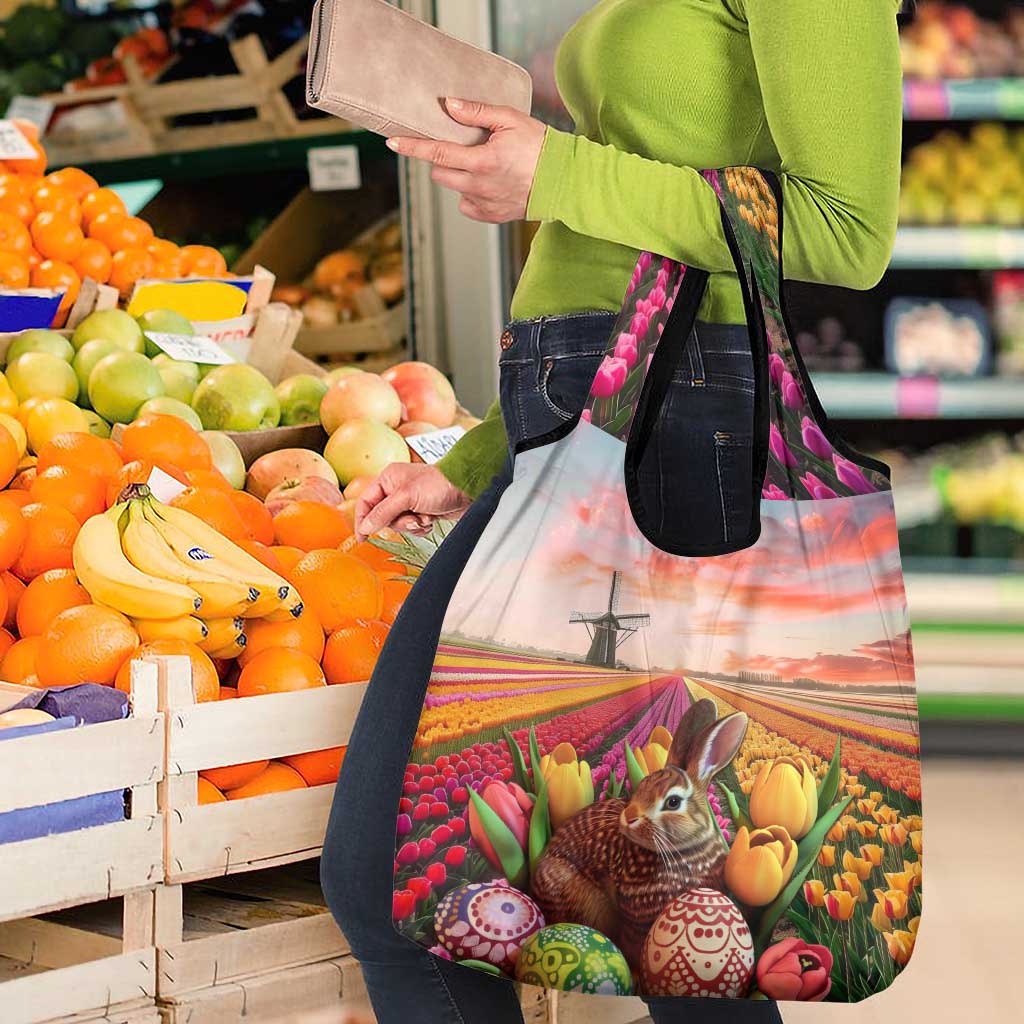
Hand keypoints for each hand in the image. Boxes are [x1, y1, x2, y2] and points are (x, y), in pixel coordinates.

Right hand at [354, 463, 471, 538]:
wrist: (467, 489)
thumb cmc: (438, 485)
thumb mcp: (406, 497)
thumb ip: (383, 512)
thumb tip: (365, 526)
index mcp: (388, 479)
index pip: (366, 502)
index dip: (362, 520)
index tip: (362, 538)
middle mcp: (396, 489)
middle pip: (382, 517)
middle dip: (398, 522)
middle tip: (412, 519)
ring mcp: (409, 501)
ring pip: (398, 524)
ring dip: (412, 525)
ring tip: (425, 517)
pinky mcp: (421, 511)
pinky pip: (412, 527)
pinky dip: (421, 527)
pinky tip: (431, 519)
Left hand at [385, 97, 546, 222]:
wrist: (564, 181)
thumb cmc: (540, 146)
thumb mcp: (510, 119)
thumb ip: (476, 112)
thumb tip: (448, 105)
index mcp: (482, 161)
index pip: (437, 153)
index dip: (412, 147)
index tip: (392, 143)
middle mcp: (479, 186)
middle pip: (440, 173)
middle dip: (442, 159)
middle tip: (460, 147)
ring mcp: (484, 204)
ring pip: (454, 188)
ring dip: (458, 175)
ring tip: (481, 164)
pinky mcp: (491, 216)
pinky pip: (467, 205)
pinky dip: (471, 193)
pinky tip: (488, 183)